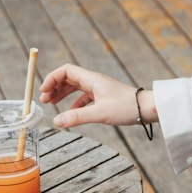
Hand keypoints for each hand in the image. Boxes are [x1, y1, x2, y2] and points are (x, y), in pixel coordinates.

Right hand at [39, 65, 156, 129]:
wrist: (148, 109)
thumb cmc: (127, 107)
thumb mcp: (100, 114)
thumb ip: (77, 117)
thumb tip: (56, 122)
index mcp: (92, 79)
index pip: (66, 71)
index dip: (52, 78)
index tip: (43, 91)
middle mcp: (94, 81)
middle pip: (68, 78)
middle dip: (54, 87)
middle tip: (43, 100)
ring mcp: (100, 88)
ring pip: (76, 87)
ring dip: (62, 94)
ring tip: (51, 104)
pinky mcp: (105, 97)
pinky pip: (85, 97)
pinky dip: (74, 102)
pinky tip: (70, 112)